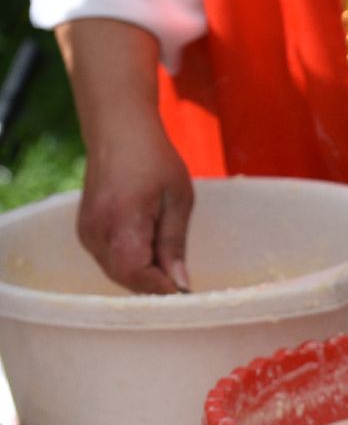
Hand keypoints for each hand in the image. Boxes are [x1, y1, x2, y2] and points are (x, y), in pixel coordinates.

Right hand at [77, 123, 192, 293]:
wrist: (118, 131)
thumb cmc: (153, 159)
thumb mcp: (178, 200)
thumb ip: (175, 244)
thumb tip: (180, 284)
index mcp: (121, 221)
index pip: (137, 274)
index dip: (162, 289)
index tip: (186, 292)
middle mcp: (96, 230)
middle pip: (126, 278)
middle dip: (156, 285)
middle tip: (182, 281)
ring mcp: (87, 232)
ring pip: (117, 273)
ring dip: (145, 276)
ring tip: (169, 263)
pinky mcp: (85, 231)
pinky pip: (110, 261)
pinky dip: (132, 265)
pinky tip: (151, 253)